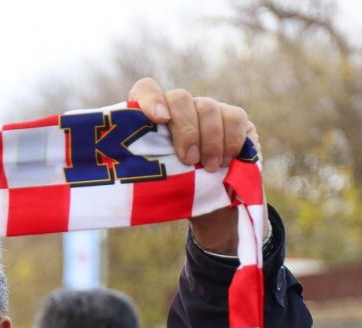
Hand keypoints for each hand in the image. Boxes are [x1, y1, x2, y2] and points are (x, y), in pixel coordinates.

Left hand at [128, 78, 261, 253]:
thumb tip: (126, 176)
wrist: (204, 203)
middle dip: (186, 129)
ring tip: (210, 167)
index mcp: (151, 119)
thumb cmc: (169, 191)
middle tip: (188, 159)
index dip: (151, 99)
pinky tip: (227, 161)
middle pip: (180, 98)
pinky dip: (232, 140)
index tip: (160, 119)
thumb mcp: (150, 184)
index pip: (146, 90)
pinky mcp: (233, 118)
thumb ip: (141, 170)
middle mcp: (177, 108)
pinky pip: (235, 117)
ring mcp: (206, 110)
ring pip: (208, 107)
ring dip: (211, 139)